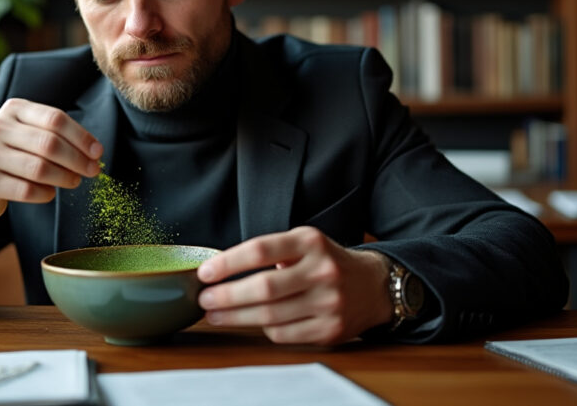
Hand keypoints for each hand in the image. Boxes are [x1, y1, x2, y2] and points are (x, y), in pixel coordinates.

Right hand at [0, 98, 102, 222]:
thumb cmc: (14, 154)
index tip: (98, 152)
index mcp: (14, 109)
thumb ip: (59, 136)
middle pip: (49, 143)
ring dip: (64, 177)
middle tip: (92, 171)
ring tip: (74, 181)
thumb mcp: (30, 134)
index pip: (55, 119)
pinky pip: (26, 190)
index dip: (81, 136)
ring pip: (39, 168)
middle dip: (77, 160)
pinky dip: (46, 193)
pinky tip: (50, 193)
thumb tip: (94, 152)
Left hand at [196, 226, 391, 344]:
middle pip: (263, 288)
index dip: (228, 263)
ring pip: (269, 316)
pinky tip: (252, 322)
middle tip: (204, 300)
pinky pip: (283, 334)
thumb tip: (220, 270)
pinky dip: (263, 329)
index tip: (204, 273)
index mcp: (310, 242)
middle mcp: (322, 270)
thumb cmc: (325, 262)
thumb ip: (270, 251)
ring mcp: (328, 302)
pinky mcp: (330, 329)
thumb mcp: (303, 243)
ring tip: (216, 314)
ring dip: (235, 317)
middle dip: (226, 296)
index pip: (261, 250)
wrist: (373, 286)